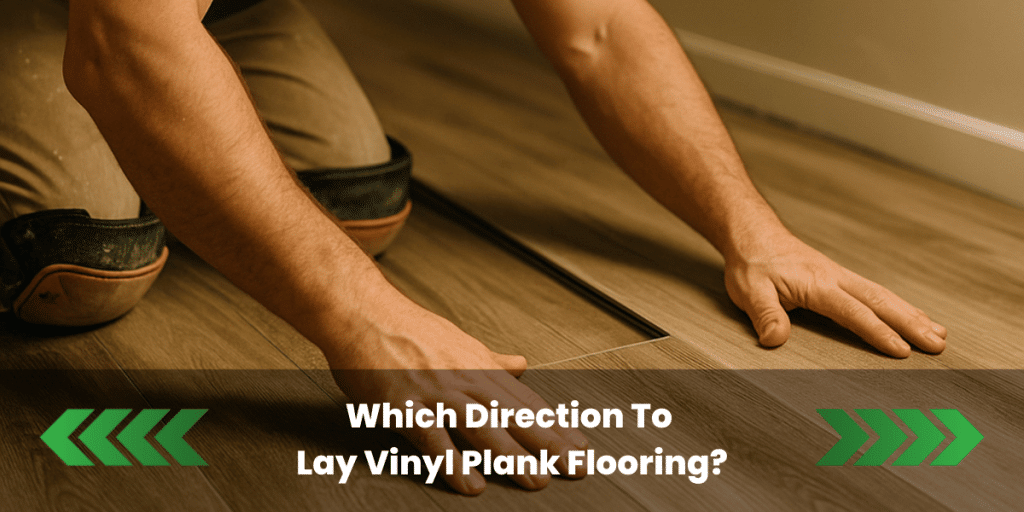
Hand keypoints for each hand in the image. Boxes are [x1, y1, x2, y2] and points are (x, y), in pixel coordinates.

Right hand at [323, 289, 586, 494]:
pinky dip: (453, 463)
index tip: (579, 447)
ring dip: (512, 456)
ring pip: (482, 427)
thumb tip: (521, 364)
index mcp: (480, 366)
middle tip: (575, 467)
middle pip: (514, 415)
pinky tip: (471, 484)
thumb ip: (491, 359)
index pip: (526, 401)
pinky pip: (434, 439)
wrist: (363, 313)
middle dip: (548, 443)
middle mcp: (465, 379)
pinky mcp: (406, 407)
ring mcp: (437, 393)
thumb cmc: (408, 328)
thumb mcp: (459, 340)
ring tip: (536, 480)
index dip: (556, 426)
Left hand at [724, 230, 946, 356]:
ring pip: (883, 296)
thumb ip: (765, 315)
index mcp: (817, 284)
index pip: (854, 312)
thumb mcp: (750, 291)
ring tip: (938, 334)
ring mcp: (839, 276)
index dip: (879, 332)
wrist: (752, 234)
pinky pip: (874, 292)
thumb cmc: (752, 263)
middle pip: (881, 302)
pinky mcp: (837, 277)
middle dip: (911, 324)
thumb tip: (775, 340)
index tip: (902, 351)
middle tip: (938, 345)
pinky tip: (910, 315)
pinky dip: (897, 305)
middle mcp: (835, 278)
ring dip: (911, 314)